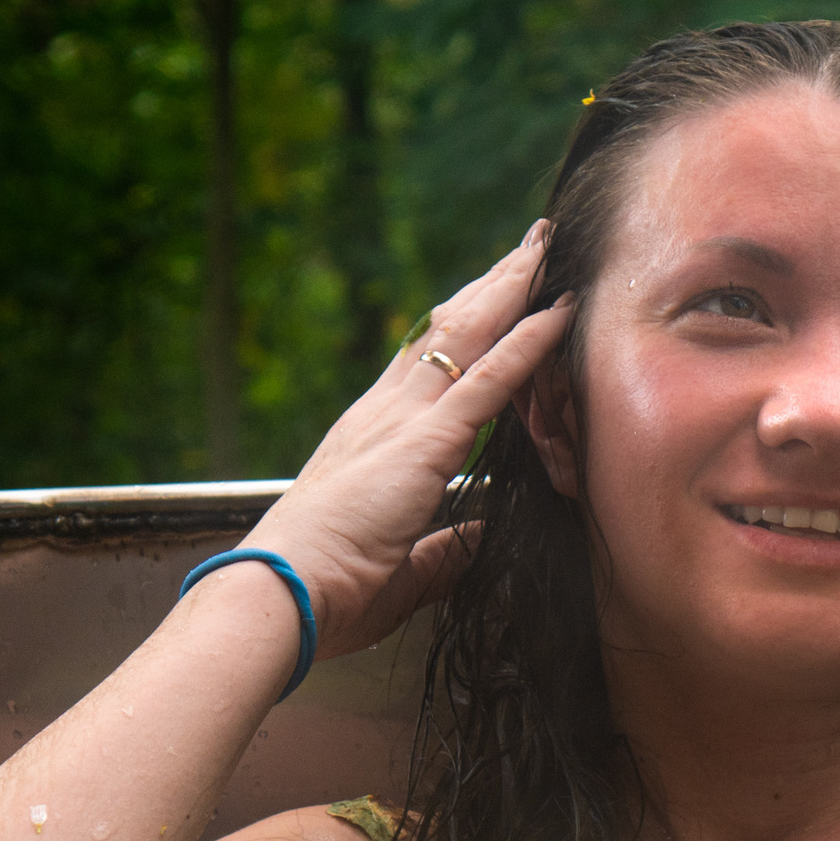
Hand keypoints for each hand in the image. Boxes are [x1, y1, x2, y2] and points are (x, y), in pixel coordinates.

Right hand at [244, 221, 577, 657]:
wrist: (282, 592)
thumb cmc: (326, 590)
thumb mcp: (400, 570)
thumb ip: (441, 552)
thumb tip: (472, 546)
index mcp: (373, 439)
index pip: (425, 366)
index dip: (463, 328)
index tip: (490, 295)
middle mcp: (385, 414)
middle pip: (447, 331)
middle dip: (490, 287)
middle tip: (527, 248)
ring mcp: (404, 420)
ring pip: (469, 336)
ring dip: (511, 290)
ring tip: (545, 250)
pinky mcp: (426, 440)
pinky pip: (490, 379)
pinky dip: (528, 343)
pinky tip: (557, 313)